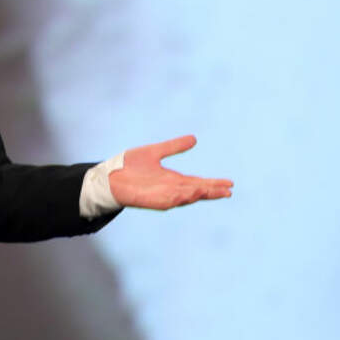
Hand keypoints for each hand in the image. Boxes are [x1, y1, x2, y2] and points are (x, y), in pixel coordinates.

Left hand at [108, 135, 231, 209]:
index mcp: (174, 180)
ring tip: (213, 191)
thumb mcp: (155, 152)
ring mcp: (162, 196)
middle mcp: (171, 189)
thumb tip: (194, 138)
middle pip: (196, 191)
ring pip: (185, 196)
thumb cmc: (130, 166)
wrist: (109, 175)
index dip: (213, 184)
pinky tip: (190, 194)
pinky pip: (168, 200)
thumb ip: (173, 146)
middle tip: (229, 191)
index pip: (199, 182)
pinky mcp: (151, 200)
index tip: (230, 184)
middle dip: (212, 192)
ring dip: (199, 194)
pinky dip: (180, 197)